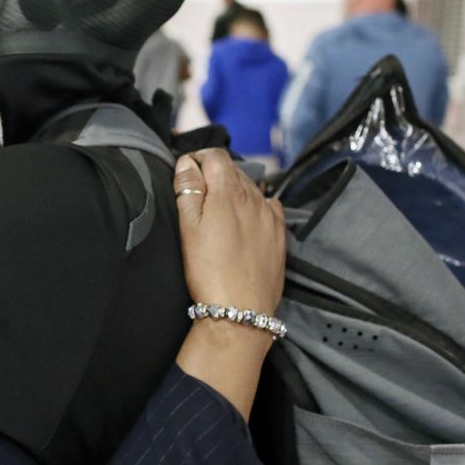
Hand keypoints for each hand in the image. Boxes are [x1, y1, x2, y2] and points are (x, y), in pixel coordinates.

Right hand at [173, 149, 284, 314]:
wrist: (239, 309)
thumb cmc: (207, 269)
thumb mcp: (188, 226)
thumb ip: (187, 188)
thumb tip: (187, 162)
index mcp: (228, 191)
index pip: (215, 155)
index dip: (197, 157)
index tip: (185, 170)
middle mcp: (253, 197)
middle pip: (233, 169)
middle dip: (214, 172)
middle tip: (196, 191)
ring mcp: (270, 216)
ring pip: (251, 187)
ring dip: (234, 188)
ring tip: (217, 208)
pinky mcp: (279, 234)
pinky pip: (269, 206)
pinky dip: (255, 204)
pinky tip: (246, 217)